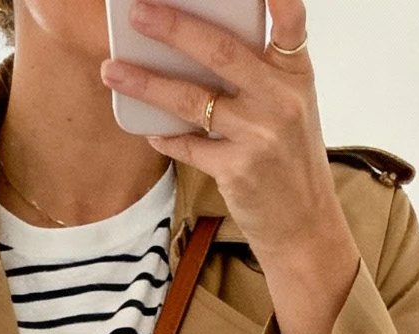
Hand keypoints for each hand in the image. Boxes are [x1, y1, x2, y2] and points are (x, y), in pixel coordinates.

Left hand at [101, 0, 358, 333]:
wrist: (306, 226)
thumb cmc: (290, 160)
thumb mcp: (290, 106)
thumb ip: (258, 73)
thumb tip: (195, 45)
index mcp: (296, 73)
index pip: (290, 19)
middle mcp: (281, 99)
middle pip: (221, 52)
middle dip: (174, 28)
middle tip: (138, 13)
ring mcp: (259, 135)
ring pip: (192, 100)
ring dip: (146, 84)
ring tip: (112, 70)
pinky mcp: (238, 171)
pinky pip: (188, 146)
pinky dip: (165, 137)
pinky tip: (148, 131)